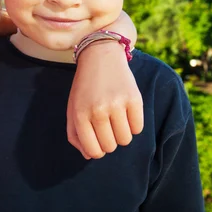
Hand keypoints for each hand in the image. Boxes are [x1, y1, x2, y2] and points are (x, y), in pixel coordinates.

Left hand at [66, 41, 142, 158]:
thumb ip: (75, 134)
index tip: (98, 141)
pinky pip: (138, 128)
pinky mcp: (134, 99)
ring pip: (125, 140)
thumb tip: (88, 156)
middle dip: (109, 140)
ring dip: (122, 133)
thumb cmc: (85, 86)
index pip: (93, 151)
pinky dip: (133, 124)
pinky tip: (126, 111)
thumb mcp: (73, 107)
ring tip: (116, 118)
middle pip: (110, 147)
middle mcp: (98, 111)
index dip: (97, 151)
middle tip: (106, 125)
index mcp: (80, 114)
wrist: (100, 56)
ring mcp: (117, 105)